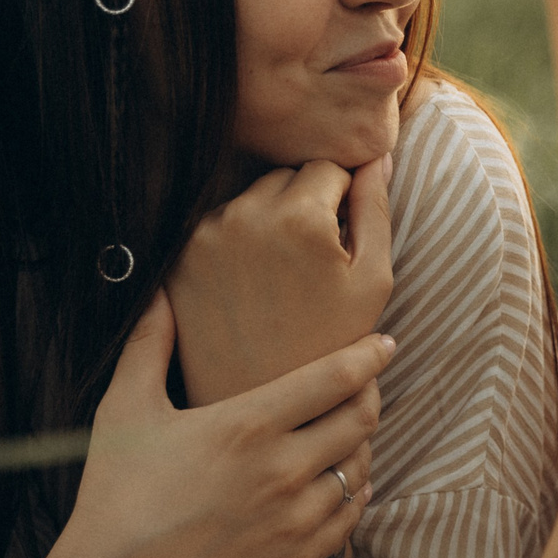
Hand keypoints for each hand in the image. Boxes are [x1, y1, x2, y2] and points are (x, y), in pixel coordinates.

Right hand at [0, 294, 394, 557]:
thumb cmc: (114, 496)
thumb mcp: (124, 411)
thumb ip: (148, 346)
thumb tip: (158, 292)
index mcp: (248, 425)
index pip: (335, 379)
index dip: (369, 356)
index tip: (385, 344)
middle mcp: (284, 469)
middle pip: (361, 421)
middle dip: (371, 396)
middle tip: (366, 385)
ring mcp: (296, 518)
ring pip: (361, 469)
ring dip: (362, 446)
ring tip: (350, 433)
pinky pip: (351, 518)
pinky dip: (357, 494)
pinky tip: (348, 483)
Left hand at [167, 157, 392, 405]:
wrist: (257, 401)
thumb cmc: (328, 345)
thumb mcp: (372, 281)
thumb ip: (376, 209)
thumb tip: (378, 156)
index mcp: (298, 215)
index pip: (329, 167)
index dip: (345, 201)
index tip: (342, 243)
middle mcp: (244, 213)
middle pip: (286, 177)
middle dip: (305, 205)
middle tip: (313, 262)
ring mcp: (205, 234)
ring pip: (250, 198)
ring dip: (269, 220)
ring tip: (281, 276)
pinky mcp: (179, 256)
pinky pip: (218, 227)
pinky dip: (237, 243)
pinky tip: (250, 285)